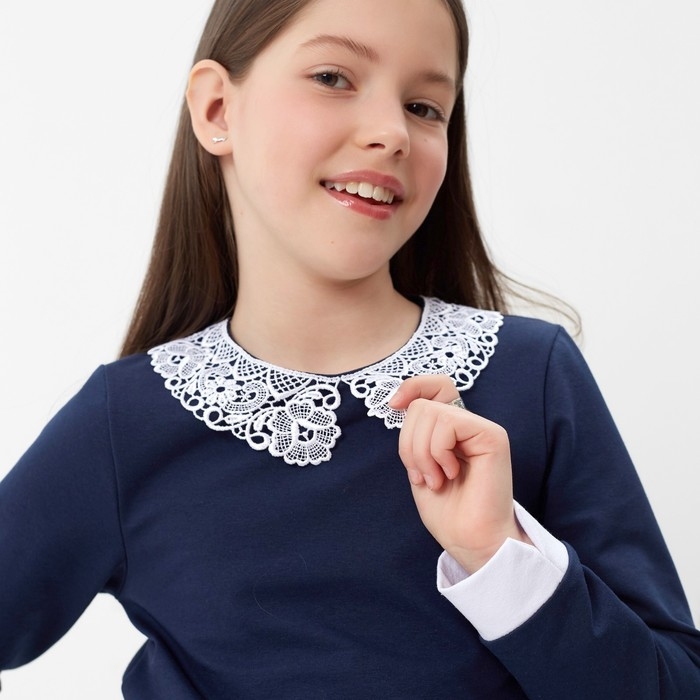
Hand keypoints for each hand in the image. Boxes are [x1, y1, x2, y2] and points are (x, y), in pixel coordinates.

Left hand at [389, 375, 529, 572]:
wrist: (469, 541)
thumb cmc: (447, 510)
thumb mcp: (418, 465)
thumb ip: (415, 434)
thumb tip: (400, 403)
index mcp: (452, 430)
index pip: (436, 386)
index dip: (412, 387)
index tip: (393, 406)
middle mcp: (469, 425)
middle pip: (423, 404)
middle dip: (409, 443)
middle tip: (422, 475)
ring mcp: (482, 429)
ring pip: (430, 413)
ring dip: (421, 453)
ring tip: (436, 479)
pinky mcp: (492, 436)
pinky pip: (448, 424)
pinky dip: (437, 452)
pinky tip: (450, 473)